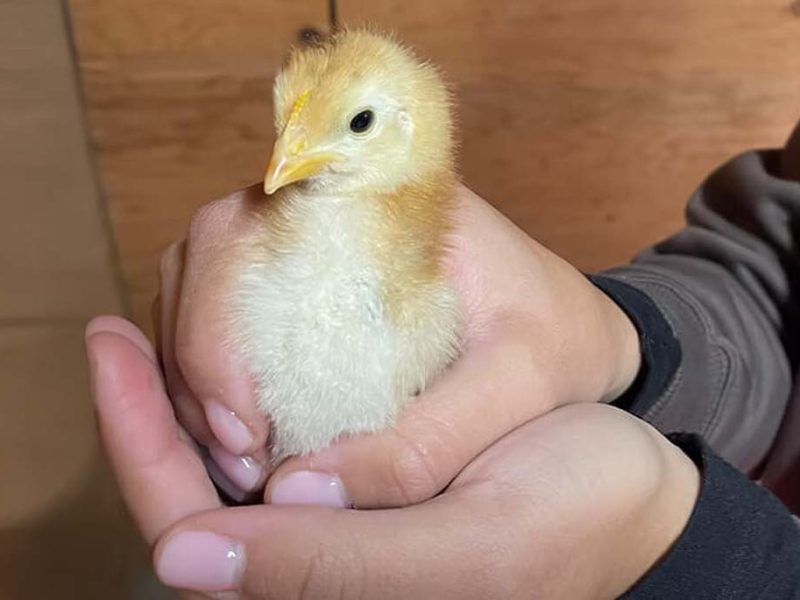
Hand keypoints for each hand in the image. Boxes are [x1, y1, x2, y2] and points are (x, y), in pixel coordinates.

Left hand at [85, 321, 696, 597]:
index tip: (109, 345)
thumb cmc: (577, 516)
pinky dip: (247, 373)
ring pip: (225, 454)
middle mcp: (314, 559)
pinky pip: (276, 427)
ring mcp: (333, 518)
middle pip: (190, 487)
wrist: (636, 490)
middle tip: (126, 323)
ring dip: (193, 384)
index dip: (136, 438)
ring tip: (182, 316)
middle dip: (153, 405)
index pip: (186, 526)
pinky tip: (245, 327)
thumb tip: (184, 554)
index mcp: (326, 590)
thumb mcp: (470, 547)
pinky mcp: (359, 481)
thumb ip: (333, 567)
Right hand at [153, 183, 640, 506]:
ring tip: (244, 457)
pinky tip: (250, 437)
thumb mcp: (516, 387)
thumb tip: (300, 491)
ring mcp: (313, 244)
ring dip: (200, 373)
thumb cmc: (556, 340)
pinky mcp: (310, 286)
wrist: (580, 331)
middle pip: (210, 254)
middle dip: (200, 360)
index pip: (251, 226)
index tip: (246, 425)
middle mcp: (330, 207)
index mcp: (380, 196)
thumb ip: (427, 438)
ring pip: (203, 286)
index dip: (217, 321)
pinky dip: (217, 377)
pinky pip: (228, 317)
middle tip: (241, 457)